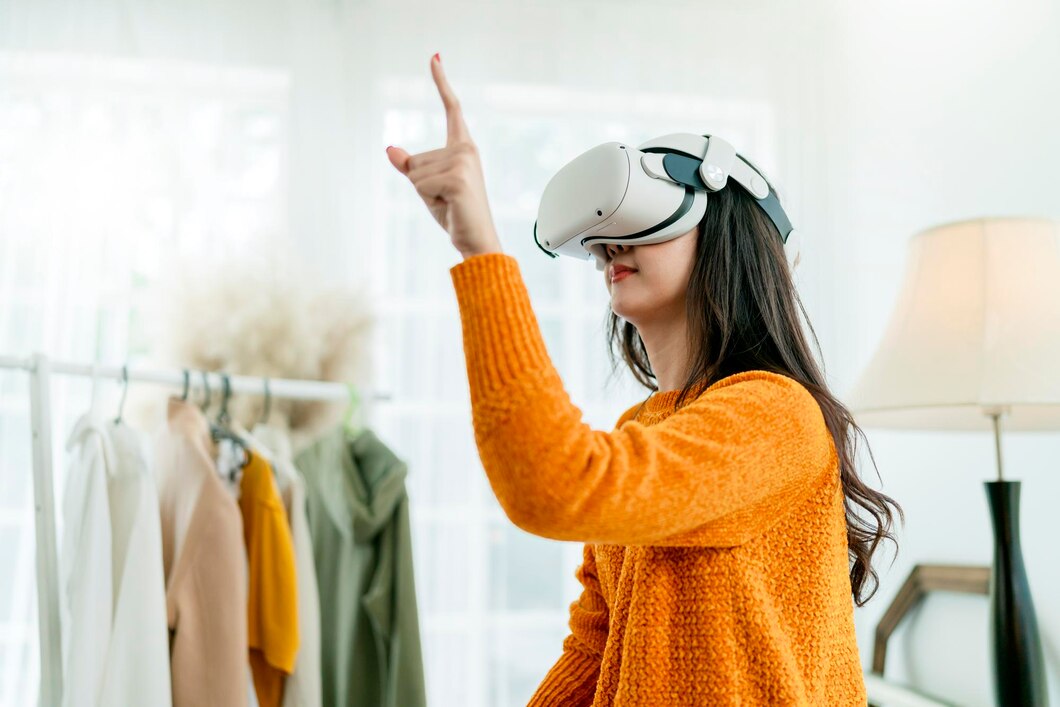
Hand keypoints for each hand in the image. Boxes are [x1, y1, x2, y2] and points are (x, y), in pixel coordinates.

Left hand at [386, 54, 503, 258]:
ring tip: (448, 202)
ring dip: (424, 194)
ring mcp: (463, 161)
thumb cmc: (455, 213)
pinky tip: (449, 205)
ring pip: (414, 173)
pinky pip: (419, 184)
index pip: (452, 109)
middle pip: (414, 160)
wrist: (477, 240)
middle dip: (420, 184)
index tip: (435, 57)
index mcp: (463, 147)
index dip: (441, 82)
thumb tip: (390, 149)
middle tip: (446, 199)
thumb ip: (410, 167)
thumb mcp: (427, 187)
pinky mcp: (457, 176)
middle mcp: (466, 149)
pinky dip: (427, 199)